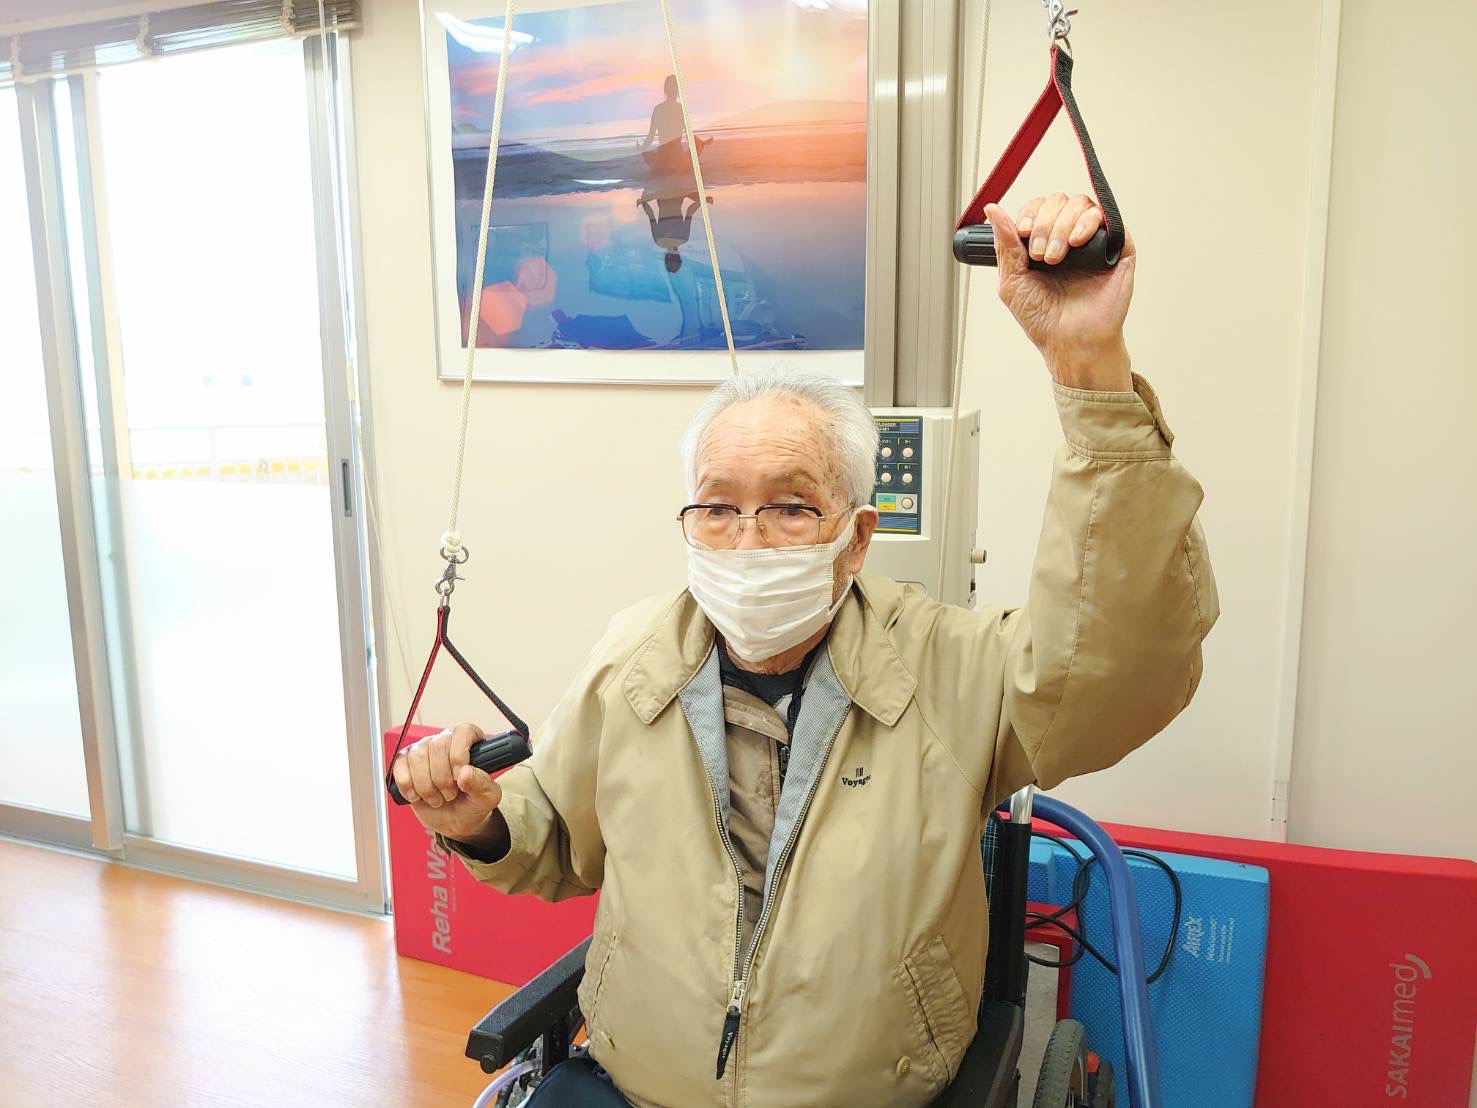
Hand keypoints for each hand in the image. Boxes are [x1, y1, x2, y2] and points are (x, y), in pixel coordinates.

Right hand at [391, 724, 504, 845]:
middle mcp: (445, 740)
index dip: (458, 754)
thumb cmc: (473, 803)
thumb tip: (464, 772)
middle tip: (450, 795)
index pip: (462, 732)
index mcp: (470, 741)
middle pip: (437, 746)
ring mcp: (423, 749)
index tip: (459, 777)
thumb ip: (481, 783)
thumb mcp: (487, 797)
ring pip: (417, 757)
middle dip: (442, 778)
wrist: (455, 821)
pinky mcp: (405, 762)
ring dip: (426, 786)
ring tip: (436, 798)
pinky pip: (399, 766)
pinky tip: (417, 796)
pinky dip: (407, 786)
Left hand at [985, 194, 1135, 390]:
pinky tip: (1077, 243)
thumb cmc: (1044, 319)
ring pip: (1080, 205)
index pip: (1038, 208)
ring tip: (1056, 257)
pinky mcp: (1118, 248)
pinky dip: (1088, 223)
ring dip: (1062, 226)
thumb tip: (993, 210)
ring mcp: (1094, 242)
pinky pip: (1107, 218)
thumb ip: (1004, 244)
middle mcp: (1069, 238)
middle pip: (1058, 202)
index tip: (1021, 233)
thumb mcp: (1012, 281)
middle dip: (1044, 224)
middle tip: (1039, 254)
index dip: (1029, 213)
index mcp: (1044, 243)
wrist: (1071, 341)